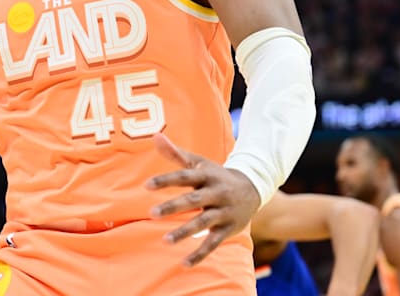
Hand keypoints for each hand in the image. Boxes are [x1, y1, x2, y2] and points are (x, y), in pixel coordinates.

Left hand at [145, 133, 259, 266]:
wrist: (252, 188)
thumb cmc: (215, 175)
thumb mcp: (199, 163)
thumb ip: (175, 153)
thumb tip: (155, 136)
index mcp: (206, 175)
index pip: (184, 176)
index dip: (166, 180)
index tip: (146, 186)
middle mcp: (216, 193)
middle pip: (193, 200)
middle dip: (173, 207)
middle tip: (152, 213)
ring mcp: (223, 212)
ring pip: (203, 223)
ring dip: (185, 232)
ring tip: (165, 240)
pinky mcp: (228, 229)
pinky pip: (213, 243)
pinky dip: (200, 254)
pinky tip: (184, 263)